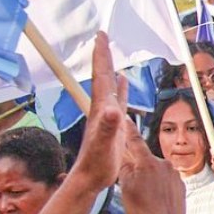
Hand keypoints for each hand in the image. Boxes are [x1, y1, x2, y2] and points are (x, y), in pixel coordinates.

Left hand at [69, 33, 128, 193]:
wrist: (90, 178)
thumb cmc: (96, 163)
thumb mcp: (103, 144)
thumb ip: (108, 126)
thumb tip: (112, 109)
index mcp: (101, 107)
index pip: (101, 75)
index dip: (101, 55)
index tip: (100, 36)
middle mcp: (102, 107)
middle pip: (103, 76)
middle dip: (103, 55)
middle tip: (102, 37)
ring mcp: (107, 115)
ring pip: (110, 86)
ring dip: (111, 70)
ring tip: (112, 55)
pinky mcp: (113, 123)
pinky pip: (118, 99)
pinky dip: (121, 88)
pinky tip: (123, 82)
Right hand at [118, 118, 185, 213]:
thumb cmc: (143, 210)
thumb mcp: (126, 188)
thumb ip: (125, 169)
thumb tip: (127, 161)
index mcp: (147, 162)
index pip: (134, 141)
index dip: (128, 129)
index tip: (125, 117)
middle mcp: (163, 163)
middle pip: (145, 161)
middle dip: (138, 170)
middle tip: (135, 189)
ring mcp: (174, 173)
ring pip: (156, 172)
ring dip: (150, 180)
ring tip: (147, 199)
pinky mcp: (181, 183)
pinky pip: (166, 181)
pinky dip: (160, 188)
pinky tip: (157, 201)